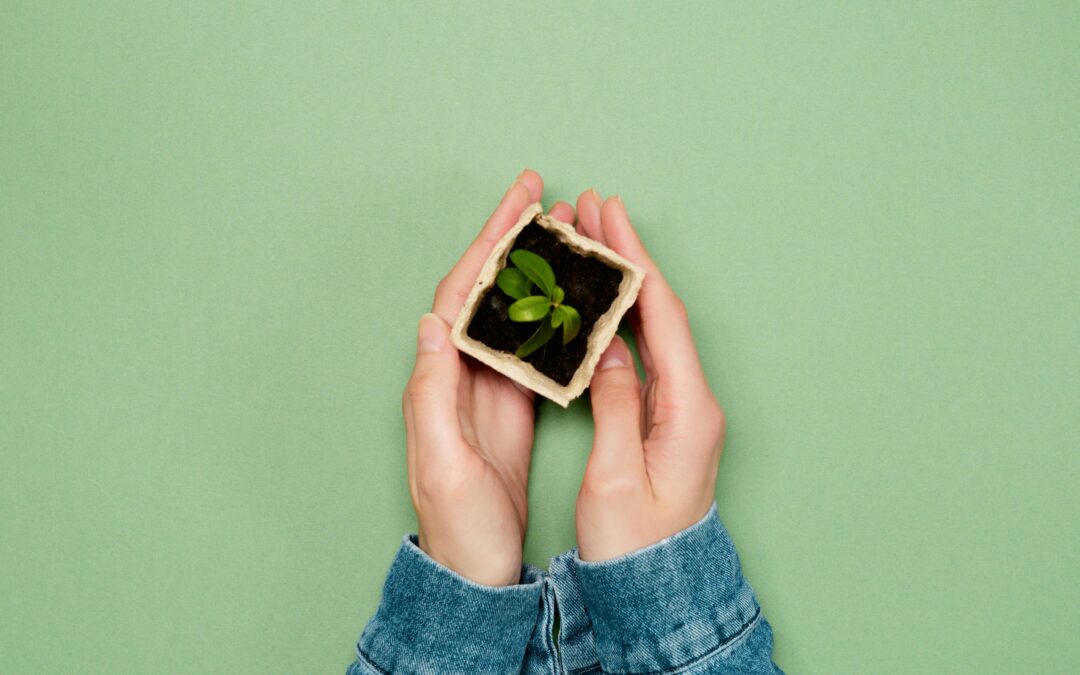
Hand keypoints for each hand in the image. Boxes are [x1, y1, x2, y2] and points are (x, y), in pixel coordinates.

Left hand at [402, 170, 576, 584]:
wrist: (475, 567)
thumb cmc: (457, 524)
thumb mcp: (442, 463)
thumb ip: (433, 394)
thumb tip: (433, 324)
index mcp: (440, 377)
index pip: (463, 294)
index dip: (489, 244)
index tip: (518, 203)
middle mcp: (461, 372)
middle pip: (488, 289)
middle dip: (512, 238)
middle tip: (541, 194)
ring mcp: (489, 386)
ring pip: (514, 308)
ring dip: (536, 266)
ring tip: (563, 230)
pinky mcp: (513, 404)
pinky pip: (535, 343)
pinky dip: (554, 311)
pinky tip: (574, 294)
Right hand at [573, 191, 725, 561]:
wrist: (658, 585)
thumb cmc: (637, 542)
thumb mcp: (618, 475)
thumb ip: (615, 405)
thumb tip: (607, 350)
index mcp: (689, 409)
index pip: (661, 317)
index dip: (635, 263)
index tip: (611, 220)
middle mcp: (692, 402)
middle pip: (660, 312)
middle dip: (628, 258)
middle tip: (597, 211)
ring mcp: (681, 409)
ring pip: (651, 329)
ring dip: (622, 284)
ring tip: (592, 243)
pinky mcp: (664, 419)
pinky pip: (643, 354)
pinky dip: (619, 320)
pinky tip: (598, 303)